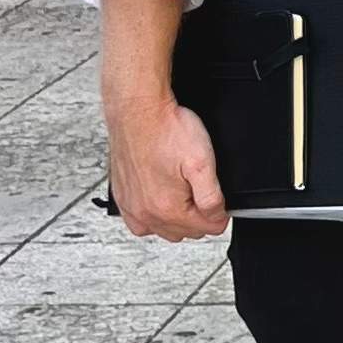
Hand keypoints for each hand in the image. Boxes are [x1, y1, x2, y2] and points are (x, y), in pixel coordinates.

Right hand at [108, 95, 226, 240]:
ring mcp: (131, 206)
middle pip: (186, 232)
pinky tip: (160, 200)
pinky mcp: (122, 197)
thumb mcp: (203, 163)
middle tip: (201, 190)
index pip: (208, 228)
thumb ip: (212, 197)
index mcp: (167, 208)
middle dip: (199, 216)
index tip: (220, 198)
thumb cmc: (166, 129)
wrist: (138, 110)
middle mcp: (145, 213)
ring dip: (177, 218)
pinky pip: (140, 223)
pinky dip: (153, 217)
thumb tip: (218, 217)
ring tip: (183, 193)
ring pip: (164, 230)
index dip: (221, 213)